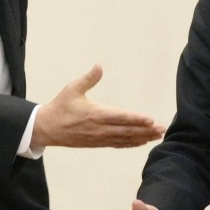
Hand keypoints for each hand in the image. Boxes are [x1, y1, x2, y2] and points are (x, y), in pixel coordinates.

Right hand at [32, 64, 165, 149]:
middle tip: (162, 128)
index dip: (136, 119)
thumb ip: (88, 78)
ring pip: (124, 139)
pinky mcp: (97, 143)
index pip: (120, 117)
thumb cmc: (60, 107)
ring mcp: (99, 138)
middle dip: (146, 130)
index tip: (151, 119)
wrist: (46, 128)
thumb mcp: (72, 89)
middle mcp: (100, 128)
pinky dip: (131, 143)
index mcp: (95, 114)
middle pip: (127, 130)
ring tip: (157, 136)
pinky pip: (117, 144)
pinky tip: (141, 142)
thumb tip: (99, 65)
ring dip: (142, 137)